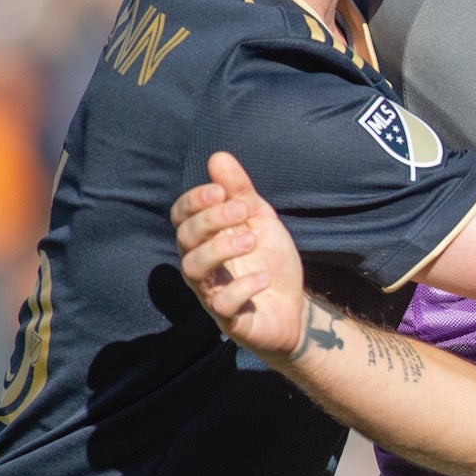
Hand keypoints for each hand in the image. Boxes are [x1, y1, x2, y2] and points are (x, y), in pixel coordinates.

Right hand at [170, 151, 311, 357]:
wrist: (294, 308)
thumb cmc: (269, 261)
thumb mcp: (260, 220)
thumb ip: (240, 191)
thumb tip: (218, 156)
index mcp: (204, 239)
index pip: (180, 216)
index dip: (194, 201)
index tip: (221, 191)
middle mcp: (201, 265)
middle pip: (184, 238)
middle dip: (211, 219)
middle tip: (243, 212)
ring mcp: (211, 292)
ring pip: (192, 269)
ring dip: (220, 248)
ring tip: (251, 240)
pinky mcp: (228, 318)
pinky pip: (221, 304)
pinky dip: (242, 287)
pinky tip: (262, 278)